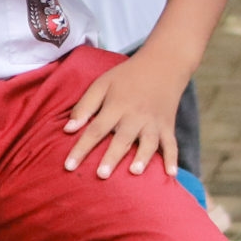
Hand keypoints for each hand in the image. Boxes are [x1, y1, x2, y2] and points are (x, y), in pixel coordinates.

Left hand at [62, 55, 187, 179]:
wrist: (163, 64)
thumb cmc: (126, 77)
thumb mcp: (101, 84)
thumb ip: (85, 106)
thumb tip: (68, 130)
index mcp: (116, 106)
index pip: (96, 130)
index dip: (82, 148)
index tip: (69, 166)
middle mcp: (136, 116)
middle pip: (122, 139)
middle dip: (112, 157)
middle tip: (101, 175)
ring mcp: (154, 122)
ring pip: (149, 142)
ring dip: (143, 157)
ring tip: (134, 172)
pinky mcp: (168, 126)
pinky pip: (172, 144)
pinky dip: (173, 158)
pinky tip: (171, 174)